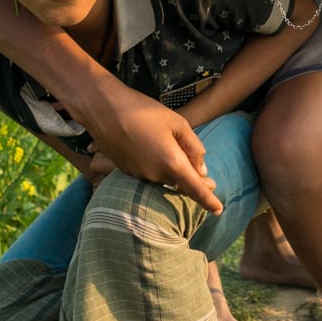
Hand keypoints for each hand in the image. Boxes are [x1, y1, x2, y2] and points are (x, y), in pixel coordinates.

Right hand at [80, 91, 221, 212]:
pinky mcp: (126, 170)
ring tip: (180, 156)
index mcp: (171, 163)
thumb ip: (193, 147)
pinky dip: (158, 167)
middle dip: (193, 181)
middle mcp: (155, 175)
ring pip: (164, 178)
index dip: (208, 200)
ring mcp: (138, 175)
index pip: (194, 188)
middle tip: (210, 180)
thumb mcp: (178, 123)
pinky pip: (150, 174)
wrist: (103, 110)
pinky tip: (155, 149)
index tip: (218, 210)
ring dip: (174, 172)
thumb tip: (201, 168)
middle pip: (180, 184)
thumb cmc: (144, 112)